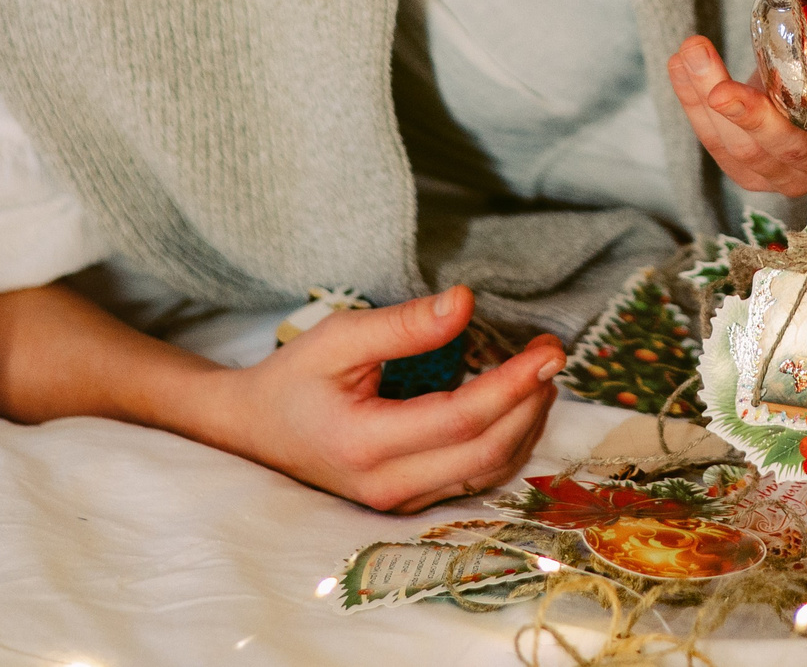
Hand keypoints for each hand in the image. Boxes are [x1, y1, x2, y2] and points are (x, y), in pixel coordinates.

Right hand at [202, 286, 563, 512]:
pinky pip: (473, 479)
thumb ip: (403, 324)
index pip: (461, 419)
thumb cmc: (295, 378)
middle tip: (552, 355)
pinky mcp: (409, 502)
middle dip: (529, 404)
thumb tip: (466, 304)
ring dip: (525, 425)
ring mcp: (398, 502)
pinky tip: (515, 405)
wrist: (254, 429)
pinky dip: (505, 443)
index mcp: (366, 444)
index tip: (548, 351)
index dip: (512, 385)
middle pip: (485, 453)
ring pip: (486, 474)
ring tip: (540, 375)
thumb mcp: (339, 337)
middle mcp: (387, 485)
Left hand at [667, 34, 806, 195]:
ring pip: (732, 145)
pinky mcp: (740, 165)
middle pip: (774, 150)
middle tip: (720, 91)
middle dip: (746, 119)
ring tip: (691, 51)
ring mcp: (771, 174)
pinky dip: (690, 98)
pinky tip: (678, 63)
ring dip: (704, 97)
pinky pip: (711, 137)